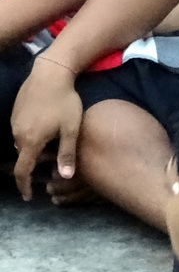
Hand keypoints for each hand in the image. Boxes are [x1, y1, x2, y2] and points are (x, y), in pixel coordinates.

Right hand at [11, 59, 82, 201]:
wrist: (50, 74)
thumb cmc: (65, 101)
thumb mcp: (71, 128)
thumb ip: (67, 153)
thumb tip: (65, 177)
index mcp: (31, 141)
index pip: (22, 171)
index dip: (24, 186)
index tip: (28, 197)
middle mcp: (17, 134)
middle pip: (23, 157)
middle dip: (35, 165)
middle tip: (52, 164)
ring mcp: (14, 122)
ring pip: (22, 144)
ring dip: (34, 149)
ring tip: (52, 145)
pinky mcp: (15, 112)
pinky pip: (22, 131)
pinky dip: (32, 137)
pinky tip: (47, 127)